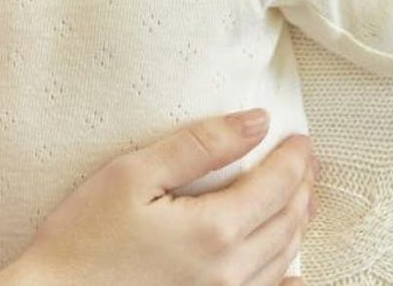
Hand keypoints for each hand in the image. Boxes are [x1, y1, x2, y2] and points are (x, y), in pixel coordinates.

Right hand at [0, 110, 314, 285]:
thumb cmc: (86, 233)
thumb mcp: (135, 173)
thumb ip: (198, 146)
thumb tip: (256, 122)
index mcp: (216, 229)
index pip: (275, 185)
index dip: (293, 157)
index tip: (300, 137)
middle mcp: (232, 270)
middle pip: (288, 221)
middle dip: (302, 185)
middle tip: (306, 159)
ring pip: (285, 257)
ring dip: (298, 221)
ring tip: (302, 194)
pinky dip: (288, 272)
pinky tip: (291, 267)